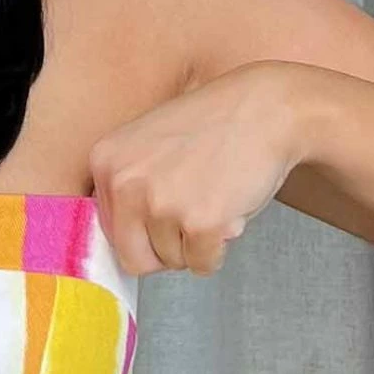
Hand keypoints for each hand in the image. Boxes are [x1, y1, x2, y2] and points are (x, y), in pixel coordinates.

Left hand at [90, 62, 302, 276]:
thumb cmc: (215, 126)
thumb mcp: (149, 144)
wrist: (268, 108)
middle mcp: (125, 183)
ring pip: (171, 262)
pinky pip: (202, 264)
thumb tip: (123, 242)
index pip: (108, 232)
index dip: (140, 233)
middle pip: (133, 257)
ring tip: (213, 202)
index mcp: (106, 162)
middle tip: (189, 222)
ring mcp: (161, 204)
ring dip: (195, 244)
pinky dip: (218, 251)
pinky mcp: (200, 223)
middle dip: (164, 250)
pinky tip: (227, 215)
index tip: (161, 222)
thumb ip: (128, 185)